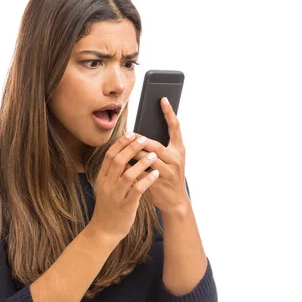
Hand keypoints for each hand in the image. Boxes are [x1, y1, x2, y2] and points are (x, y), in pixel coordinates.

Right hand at [90, 132, 160, 241]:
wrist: (104, 230)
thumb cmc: (109, 206)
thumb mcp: (106, 187)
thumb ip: (114, 172)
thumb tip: (124, 154)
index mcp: (102, 178)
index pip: (110, 155)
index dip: (121, 143)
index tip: (131, 134)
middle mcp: (107, 184)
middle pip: (118, 161)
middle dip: (131, 148)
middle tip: (144, 139)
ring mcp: (116, 195)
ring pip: (128, 174)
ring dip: (142, 163)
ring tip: (153, 155)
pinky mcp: (126, 205)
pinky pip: (137, 190)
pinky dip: (147, 180)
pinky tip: (155, 174)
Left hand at [132, 97, 189, 213]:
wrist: (176, 202)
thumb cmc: (169, 177)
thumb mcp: (170, 160)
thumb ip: (159, 148)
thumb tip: (141, 135)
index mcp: (179, 149)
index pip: (175, 127)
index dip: (169, 112)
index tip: (162, 99)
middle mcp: (176, 158)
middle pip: (154, 143)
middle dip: (139, 139)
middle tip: (128, 134)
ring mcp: (169, 170)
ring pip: (146, 157)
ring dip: (133, 153)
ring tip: (123, 148)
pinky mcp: (160, 181)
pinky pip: (142, 171)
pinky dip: (132, 167)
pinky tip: (123, 165)